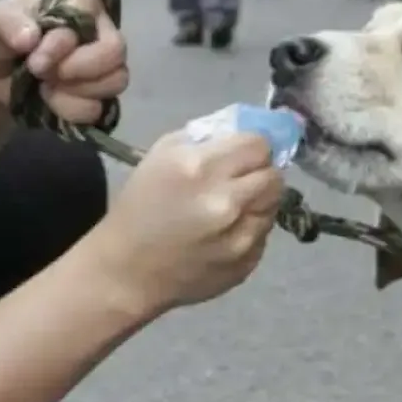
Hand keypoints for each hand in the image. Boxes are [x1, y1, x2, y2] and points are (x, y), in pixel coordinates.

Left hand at [0, 0, 127, 123]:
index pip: (91, 18)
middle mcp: (100, 31)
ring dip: (75, 93)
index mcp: (79, 3)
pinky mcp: (100, 95)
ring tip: (45, 88)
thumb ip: (7, 24)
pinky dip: (72, 112)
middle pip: (115, 52)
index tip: (33, 61)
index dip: (63, 45)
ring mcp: (104, 65)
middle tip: (42, 74)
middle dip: (76, 70)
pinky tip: (51, 102)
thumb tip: (31, 37)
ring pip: (116, 81)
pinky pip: (101, 108)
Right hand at [92, 132, 284, 311]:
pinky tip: (224, 233)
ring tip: (233, 206)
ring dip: (258, 201)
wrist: (127, 271)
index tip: (244, 153)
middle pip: (273, 175)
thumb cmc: (139, 207)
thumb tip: (243, 130)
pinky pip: (264, 234)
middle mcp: (226, 201)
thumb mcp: (161, 156)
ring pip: (274, 205)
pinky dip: (251, 229)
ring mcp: (240, 237)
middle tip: (243, 179)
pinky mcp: (246, 263)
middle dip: (260, 172)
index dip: (254, 146)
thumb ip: (205, 137)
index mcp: (200, 168)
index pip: (258, 144)